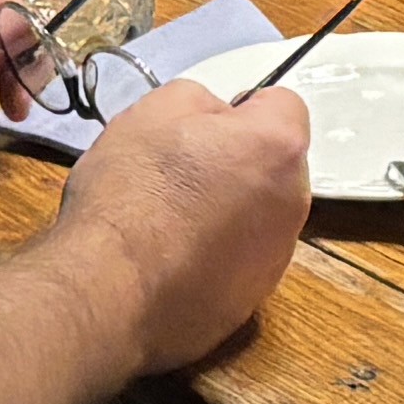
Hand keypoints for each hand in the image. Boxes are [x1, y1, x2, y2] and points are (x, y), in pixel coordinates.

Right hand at [55, 73, 315, 370]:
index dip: (239, 109)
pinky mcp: (250, 302)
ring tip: (168, 220)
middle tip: (181, 172)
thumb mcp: (155, 109)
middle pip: (271, 165)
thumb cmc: (133, 191)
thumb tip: (215, 119)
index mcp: (279, 148)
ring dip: (226, 211)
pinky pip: (237, 261)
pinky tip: (169, 261)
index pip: (282, 105)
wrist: (110, 290)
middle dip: (236, 162)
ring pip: (256, 215)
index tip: (201, 127)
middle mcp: (293, 204)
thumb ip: (201, 101)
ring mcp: (276, 259)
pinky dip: (213, 256)